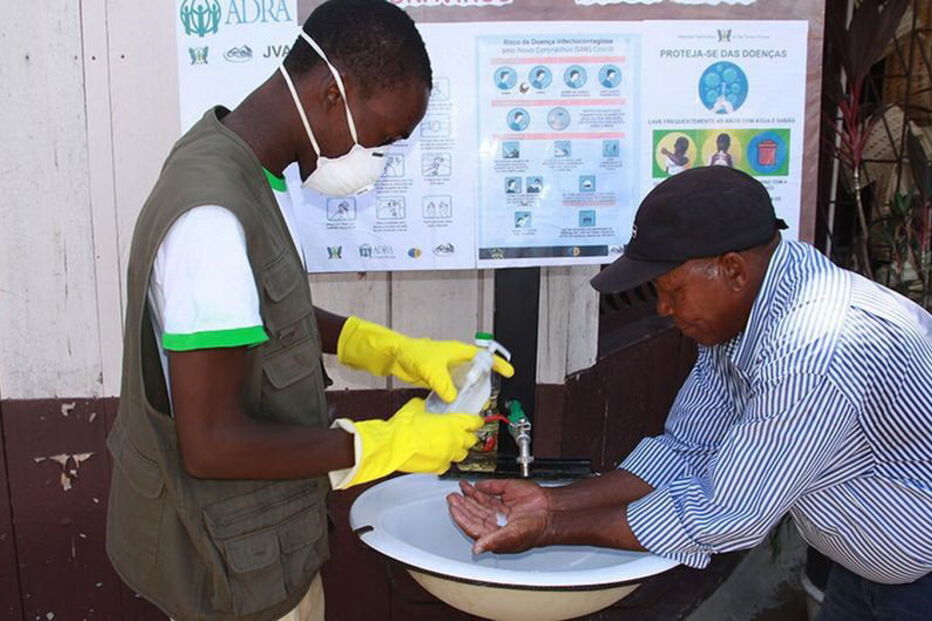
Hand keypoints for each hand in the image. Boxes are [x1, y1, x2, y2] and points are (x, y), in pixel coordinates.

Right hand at [330, 398, 482, 488]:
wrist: (393, 446)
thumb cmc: (404, 427)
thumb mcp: (415, 408)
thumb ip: (424, 406)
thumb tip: (423, 405)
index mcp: (453, 424)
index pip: (475, 422)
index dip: (475, 421)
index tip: (475, 421)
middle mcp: (455, 441)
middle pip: (472, 440)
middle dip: (468, 436)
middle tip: (461, 433)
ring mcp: (448, 456)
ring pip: (462, 455)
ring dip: (458, 449)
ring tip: (450, 445)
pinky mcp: (438, 468)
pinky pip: (447, 465)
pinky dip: (444, 461)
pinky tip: (437, 456)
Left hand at [337, 317, 514, 401]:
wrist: (396, 356)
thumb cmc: (413, 352)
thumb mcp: (432, 369)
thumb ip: (444, 384)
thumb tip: (452, 398)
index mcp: (459, 351)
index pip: (484, 356)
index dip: (498, 364)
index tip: (509, 373)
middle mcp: (456, 360)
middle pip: (476, 373)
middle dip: (483, 385)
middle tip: (487, 398)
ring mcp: (448, 370)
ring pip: (465, 383)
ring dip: (469, 394)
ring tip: (473, 406)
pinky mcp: (439, 379)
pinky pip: (452, 390)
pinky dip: (455, 398)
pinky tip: (455, 407)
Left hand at [447, 489, 549, 553]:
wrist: (550, 512)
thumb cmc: (535, 529)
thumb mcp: (512, 536)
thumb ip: (493, 541)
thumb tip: (477, 549)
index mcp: (493, 533)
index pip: (472, 526)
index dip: (461, 517)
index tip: (453, 509)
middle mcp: (494, 521)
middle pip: (473, 513)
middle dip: (462, 505)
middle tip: (452, 497)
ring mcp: (498, 507)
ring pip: (478, 502)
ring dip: (468, 496)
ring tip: (458, 490)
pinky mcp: (504, 494)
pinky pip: (489, 491)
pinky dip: (479, 488)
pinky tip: (471, 485)